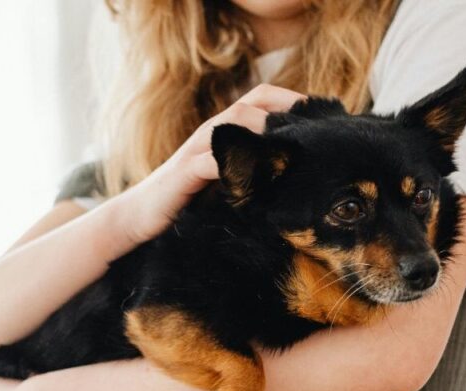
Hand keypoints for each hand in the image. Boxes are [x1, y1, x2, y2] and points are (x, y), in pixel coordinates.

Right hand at [123, 83, 304, 243]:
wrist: (140, 217)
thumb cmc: (188, 201)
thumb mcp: (228, 181)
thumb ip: (255, 171)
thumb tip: (300, 174)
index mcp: (224, 130)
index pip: (262, 97)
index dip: (294, 100)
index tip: (324, 116)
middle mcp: (212, 132)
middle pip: (253, 103)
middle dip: (287, 111)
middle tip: (318, 131)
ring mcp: (196, 149)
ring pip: (234, 123)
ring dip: (266, 131)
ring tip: (295, 148)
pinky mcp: (184, 173)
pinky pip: (212, 160)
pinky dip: (236, 164)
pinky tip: (259, 177)